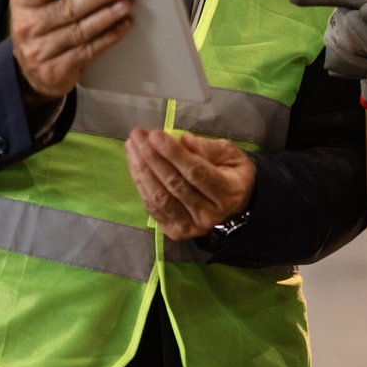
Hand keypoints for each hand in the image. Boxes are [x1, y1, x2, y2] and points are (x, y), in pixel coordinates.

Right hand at [9, 0, 131, 100]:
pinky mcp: (53, 71)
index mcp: (22, 1)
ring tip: (125, 4)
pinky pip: (87, 52)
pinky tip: (122, 26)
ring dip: (106, 16)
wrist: (34, 69)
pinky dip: (108, 37)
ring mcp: (38, 52)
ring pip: (79, 31)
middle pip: (66, 9)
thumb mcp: (44, 2)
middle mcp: (26, 26)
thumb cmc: (46, 23)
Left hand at [125, 129, 254, 239]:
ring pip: (160, 198)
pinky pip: (153, 208)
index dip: (173, 154)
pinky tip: (134, 165)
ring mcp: (192, 226)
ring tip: (132, 147)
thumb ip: (208, 148)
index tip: (155, 135)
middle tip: (138, 136)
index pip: (196, 172)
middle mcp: (210, 214)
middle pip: (174, 184)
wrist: (234, 204)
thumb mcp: (230, 154)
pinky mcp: (176, 232)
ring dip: (141, 171)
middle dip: (152, 158)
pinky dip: (141, 186)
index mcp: (228, 192)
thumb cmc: (232, 173)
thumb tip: (183, 140)